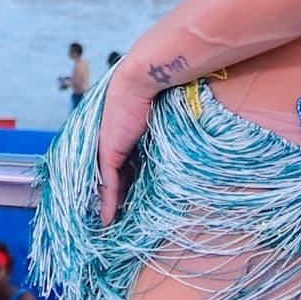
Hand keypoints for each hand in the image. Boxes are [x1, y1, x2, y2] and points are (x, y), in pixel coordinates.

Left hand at [91, 55, 165, 224]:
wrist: (146, 73)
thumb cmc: (163, 87)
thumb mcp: (166, 113)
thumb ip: (168, 129)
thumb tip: (194, 141)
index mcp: (124, 130)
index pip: (124, 163)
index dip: (126, 183)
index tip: (132, 201)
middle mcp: (113, 138)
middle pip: (114, 175)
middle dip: (117, 197)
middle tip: (121, 219)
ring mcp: (108, 145)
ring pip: (107, 182)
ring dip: (110, 204)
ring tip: (113, 226)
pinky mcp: (108, 151)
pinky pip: (106, 183)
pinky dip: (107, 202)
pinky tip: (108, 220)